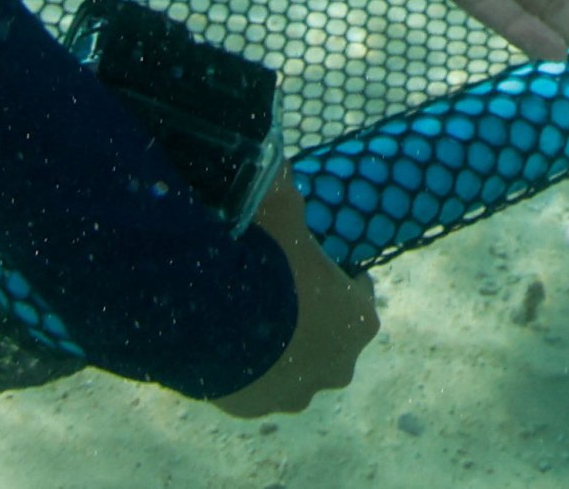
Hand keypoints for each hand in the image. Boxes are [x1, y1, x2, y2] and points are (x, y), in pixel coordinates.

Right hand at [207, 184, 378, 418]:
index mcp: (359, 321)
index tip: (307, 259)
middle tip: (274, 285)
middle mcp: (336, 365)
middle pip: (328, 336)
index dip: (333, 274)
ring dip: (278, 347)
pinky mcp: (254, 408)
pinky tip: (224, 338)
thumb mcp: (282, 209)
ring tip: (244, 314)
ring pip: (293, 368)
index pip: (357, 293)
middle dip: (308, 315)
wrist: (209, 317)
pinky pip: (255, 385)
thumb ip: (287, 189)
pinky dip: (245, 366)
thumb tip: (281, 161)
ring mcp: (294, 393)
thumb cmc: (264, 259)